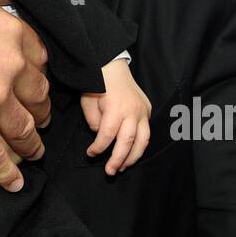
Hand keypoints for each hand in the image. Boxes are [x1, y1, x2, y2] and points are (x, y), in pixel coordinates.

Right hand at [0, 0, 50, 191]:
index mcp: (11, 32)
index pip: (41, 60)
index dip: (38, 74)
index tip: (35, 84)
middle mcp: (9, 66)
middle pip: (37, 95)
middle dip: (40, 110)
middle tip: (39, 119)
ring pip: (23, 128)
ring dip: (31, 143)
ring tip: (34, 151)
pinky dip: (7, 172)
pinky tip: (15, 182)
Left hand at [80, 58, 151, 174]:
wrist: (112, 65)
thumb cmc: (97, 83)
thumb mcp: (88, 102)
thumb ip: (95, 122)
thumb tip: (101, 137)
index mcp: (116, 108)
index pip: (107, 135)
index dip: (98, 148)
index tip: (91, 154)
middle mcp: (132, 110)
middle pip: (128, 141)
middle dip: (118, 159)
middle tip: (110, 171)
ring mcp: (143, 110)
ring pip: (143, 140)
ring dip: (133, 156)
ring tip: (123, 167)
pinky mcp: (148, 109)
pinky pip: (147, 131)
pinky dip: (140, 144)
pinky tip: (132, 152)